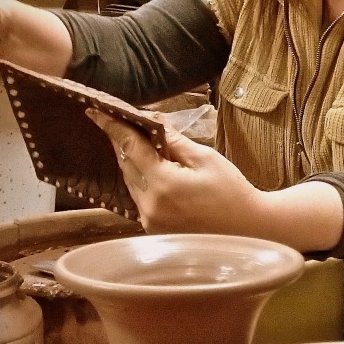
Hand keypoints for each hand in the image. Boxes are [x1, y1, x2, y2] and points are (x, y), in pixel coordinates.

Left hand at [86, 108, 262, 235]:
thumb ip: (175, 142)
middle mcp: (150, 205)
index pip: (130, 148)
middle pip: (126, 166)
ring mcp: (150, 221)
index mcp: (163, 184)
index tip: (94, 112)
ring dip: (130, 162)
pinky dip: (139, 181)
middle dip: (121, 143)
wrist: (249, 231)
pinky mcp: (154, 230)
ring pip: (130, 183)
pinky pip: (138, 199)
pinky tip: (146, 169)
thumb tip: (152, 122)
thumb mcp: (206, 159)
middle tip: (116, 122)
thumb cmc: (232, 192)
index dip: (112, 128)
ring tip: (132, 142)